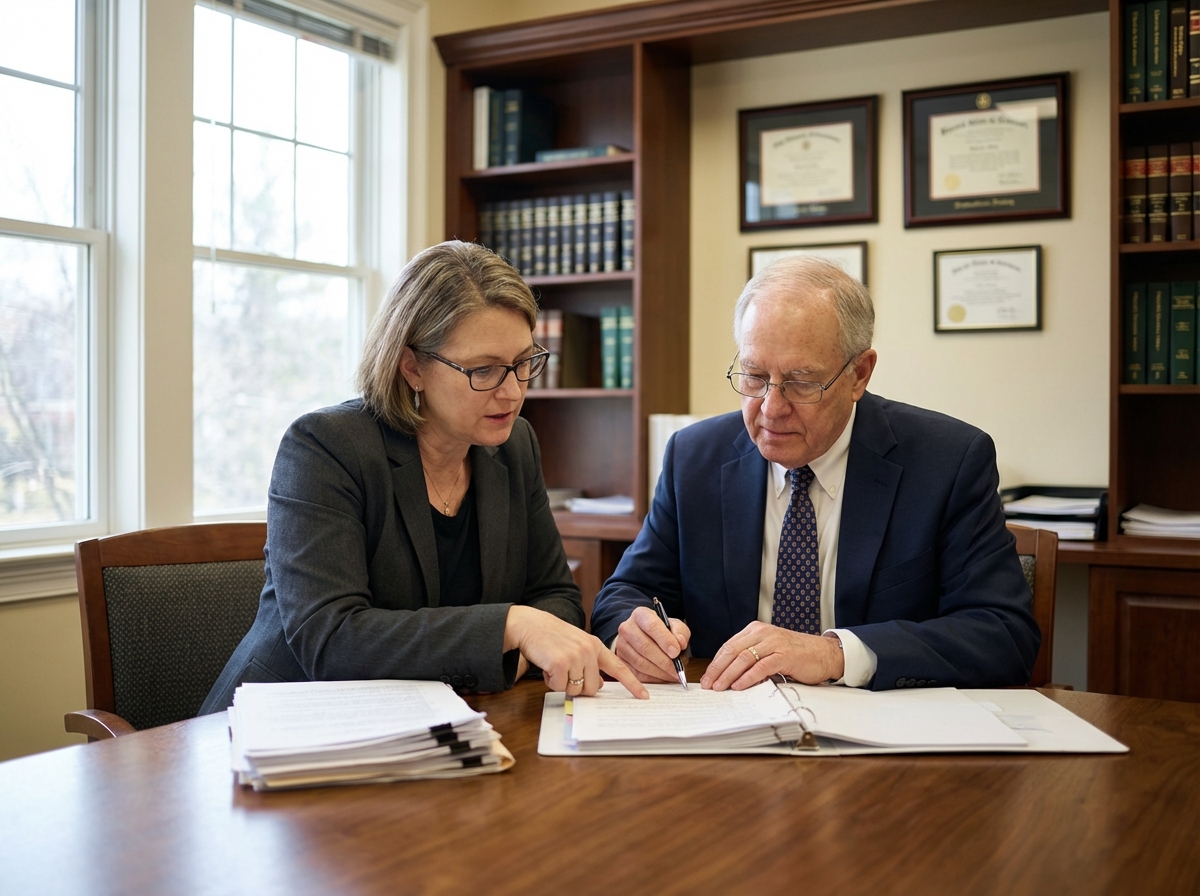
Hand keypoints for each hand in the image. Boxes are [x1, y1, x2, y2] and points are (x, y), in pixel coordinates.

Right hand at [504, 605, 648, 698]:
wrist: (529, 625)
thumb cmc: (552, 637)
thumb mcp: (577, 646)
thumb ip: (591, 663)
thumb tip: (600, 684)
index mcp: (595, 646)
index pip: (619, 667)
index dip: (632, 683)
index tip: (644, 696)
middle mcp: (588, 650)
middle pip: (593, 688)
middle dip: (578, 688)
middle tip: (565, 673)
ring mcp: (575, 656)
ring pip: (576, 690)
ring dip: (563, 684)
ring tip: (554, 665)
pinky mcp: (560, 663)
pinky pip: (560, 687)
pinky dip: (551, 682)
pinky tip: (547, 666)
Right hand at [614, 605, 691, 683]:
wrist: (642, 635)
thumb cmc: (660, 631)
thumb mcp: (673, 625)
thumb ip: (680, 631)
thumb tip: (680, 642)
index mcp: (641, 615)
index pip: (651, 626)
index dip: (664, 640)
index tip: (676, 652)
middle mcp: (627, 628)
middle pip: (645, 647)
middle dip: (664, 661)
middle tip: (677, 669)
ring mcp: (621, 646)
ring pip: (640, 662)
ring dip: (660, 672)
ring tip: (673, 675)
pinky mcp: (621, 661)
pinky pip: (637, 674)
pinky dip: (653, 678)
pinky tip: (663, 677)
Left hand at [700, 622, 843, 690]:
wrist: (824, 653)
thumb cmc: (796, 654)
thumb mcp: (769, 650)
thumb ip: (751, 657)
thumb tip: (728, 675)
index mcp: (755, 630)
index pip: (729, 646)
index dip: (716, 663)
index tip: (707, 677)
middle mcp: (762, 633)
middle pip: (732, 651)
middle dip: (718, 669)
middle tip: (709, 684)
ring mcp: (774, 643)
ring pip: (744, 658)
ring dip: (729, 675)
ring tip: (720, 687)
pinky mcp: (784, 655)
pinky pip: (761, 667)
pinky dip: (748, 677)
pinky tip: (739, 686)